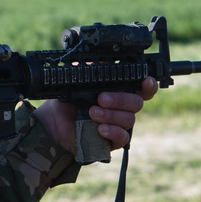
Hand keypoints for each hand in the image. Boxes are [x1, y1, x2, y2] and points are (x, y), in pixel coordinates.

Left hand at [34, 77, 157, 154]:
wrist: (53, 123)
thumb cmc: (67, 101)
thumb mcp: (77, 82)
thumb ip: (90, 70)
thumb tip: (101, 60)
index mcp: (118, 92)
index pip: (142, 89)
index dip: (148, 85)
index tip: (145, 81)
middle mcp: (122, 108)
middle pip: (136, 103)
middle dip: (120, 99)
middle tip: (101, 98)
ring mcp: (118, 125)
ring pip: (129, 119)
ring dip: (110, 115)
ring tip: (91, 113)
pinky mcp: (112, 141)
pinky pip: (123, 138)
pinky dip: (113, 131)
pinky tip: (100, 129)